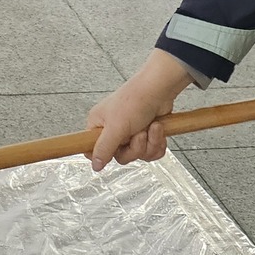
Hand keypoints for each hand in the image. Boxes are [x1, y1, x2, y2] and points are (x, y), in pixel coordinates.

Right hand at [87, 49, 194, 170]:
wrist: (160, 89)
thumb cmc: (135, 100)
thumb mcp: (115, 127)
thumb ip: (103, 148)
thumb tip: (94, 165)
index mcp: (99, 125)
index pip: (93, 150)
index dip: (105, 155)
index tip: (117, 149)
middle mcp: (114, 130)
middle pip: (122, 157)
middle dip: (136, 147)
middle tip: (139, 133)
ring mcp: (131, 133)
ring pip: (139, 155)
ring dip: (149, 143)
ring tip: (151, 127)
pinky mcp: (147, 134)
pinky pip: (151, 151)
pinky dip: (158, 141)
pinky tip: (158, 128)